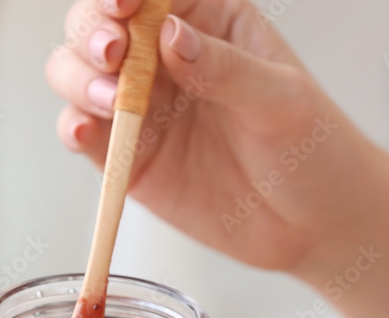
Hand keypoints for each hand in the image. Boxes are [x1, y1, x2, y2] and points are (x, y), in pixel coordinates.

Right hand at [47, 0, 380, 270]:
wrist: (315, 224)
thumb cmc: (314, 149)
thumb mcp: (282, 101)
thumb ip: (225, 68)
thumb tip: (170, 36)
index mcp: (208, 21)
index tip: (123, 3)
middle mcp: (166, 58)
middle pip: (101, 24)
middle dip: (93, 31)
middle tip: (112, 53)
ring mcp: (144, 107)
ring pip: (77, 72)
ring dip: (77, 77)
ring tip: (106, 98)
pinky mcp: (130, 156)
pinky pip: (85, 134)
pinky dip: (73, 127)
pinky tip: (85, 129)